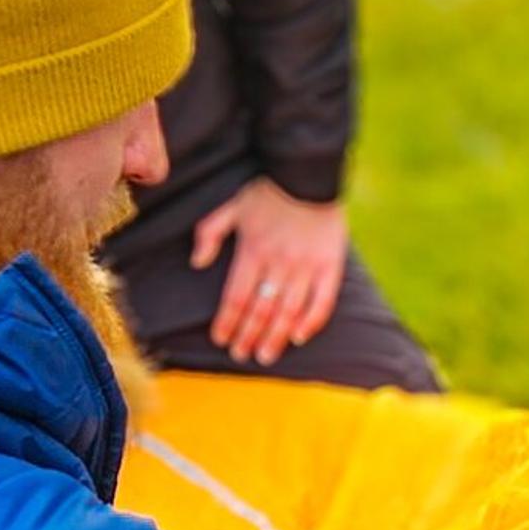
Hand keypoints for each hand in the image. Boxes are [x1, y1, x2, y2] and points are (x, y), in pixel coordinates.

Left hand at [191, 178, 349, 366]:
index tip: (221, 340)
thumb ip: (209, 232)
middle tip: (242, 356)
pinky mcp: (331, 266)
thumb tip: (197, 263)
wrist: (308, 173)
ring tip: (265, 356)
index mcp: (252, 251)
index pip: (236, 297)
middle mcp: (278, 263)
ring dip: (274, 337)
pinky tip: (298, 337)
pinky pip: (322, 302)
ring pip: (288, 311)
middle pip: (260, 310)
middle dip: (248, 336)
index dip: (228, 322)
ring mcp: (306, 267)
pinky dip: (310, 322)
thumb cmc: (267, 191)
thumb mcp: (230, 205)